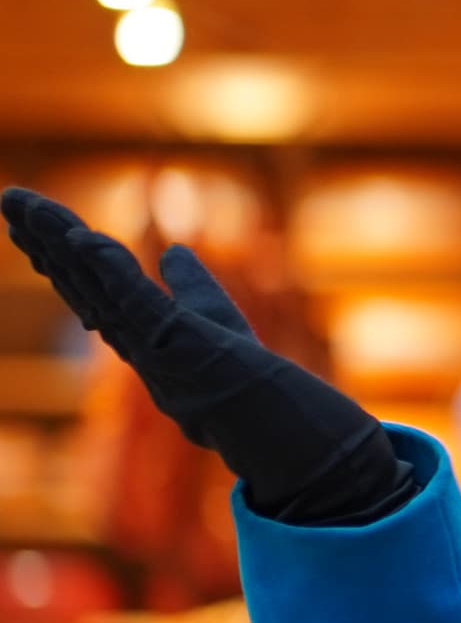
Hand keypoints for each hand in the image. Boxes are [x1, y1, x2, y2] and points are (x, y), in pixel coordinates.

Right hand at [2, 189, 409, 527]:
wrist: (272, 423)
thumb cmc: (243, 376)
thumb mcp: (213, 317)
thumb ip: (190, 285)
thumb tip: (175, 253)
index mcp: (138, 327)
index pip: (90, 281)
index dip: (60, 250)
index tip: (29, 219)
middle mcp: (132, 334)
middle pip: (78, 278)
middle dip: (42, 239)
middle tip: (9, 199)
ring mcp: (148, 340)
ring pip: (94, 283)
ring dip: (61, 243)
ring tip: (24, 206)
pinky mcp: (174, 343)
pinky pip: (136, 302)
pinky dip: (110, 271)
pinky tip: (85, 239)